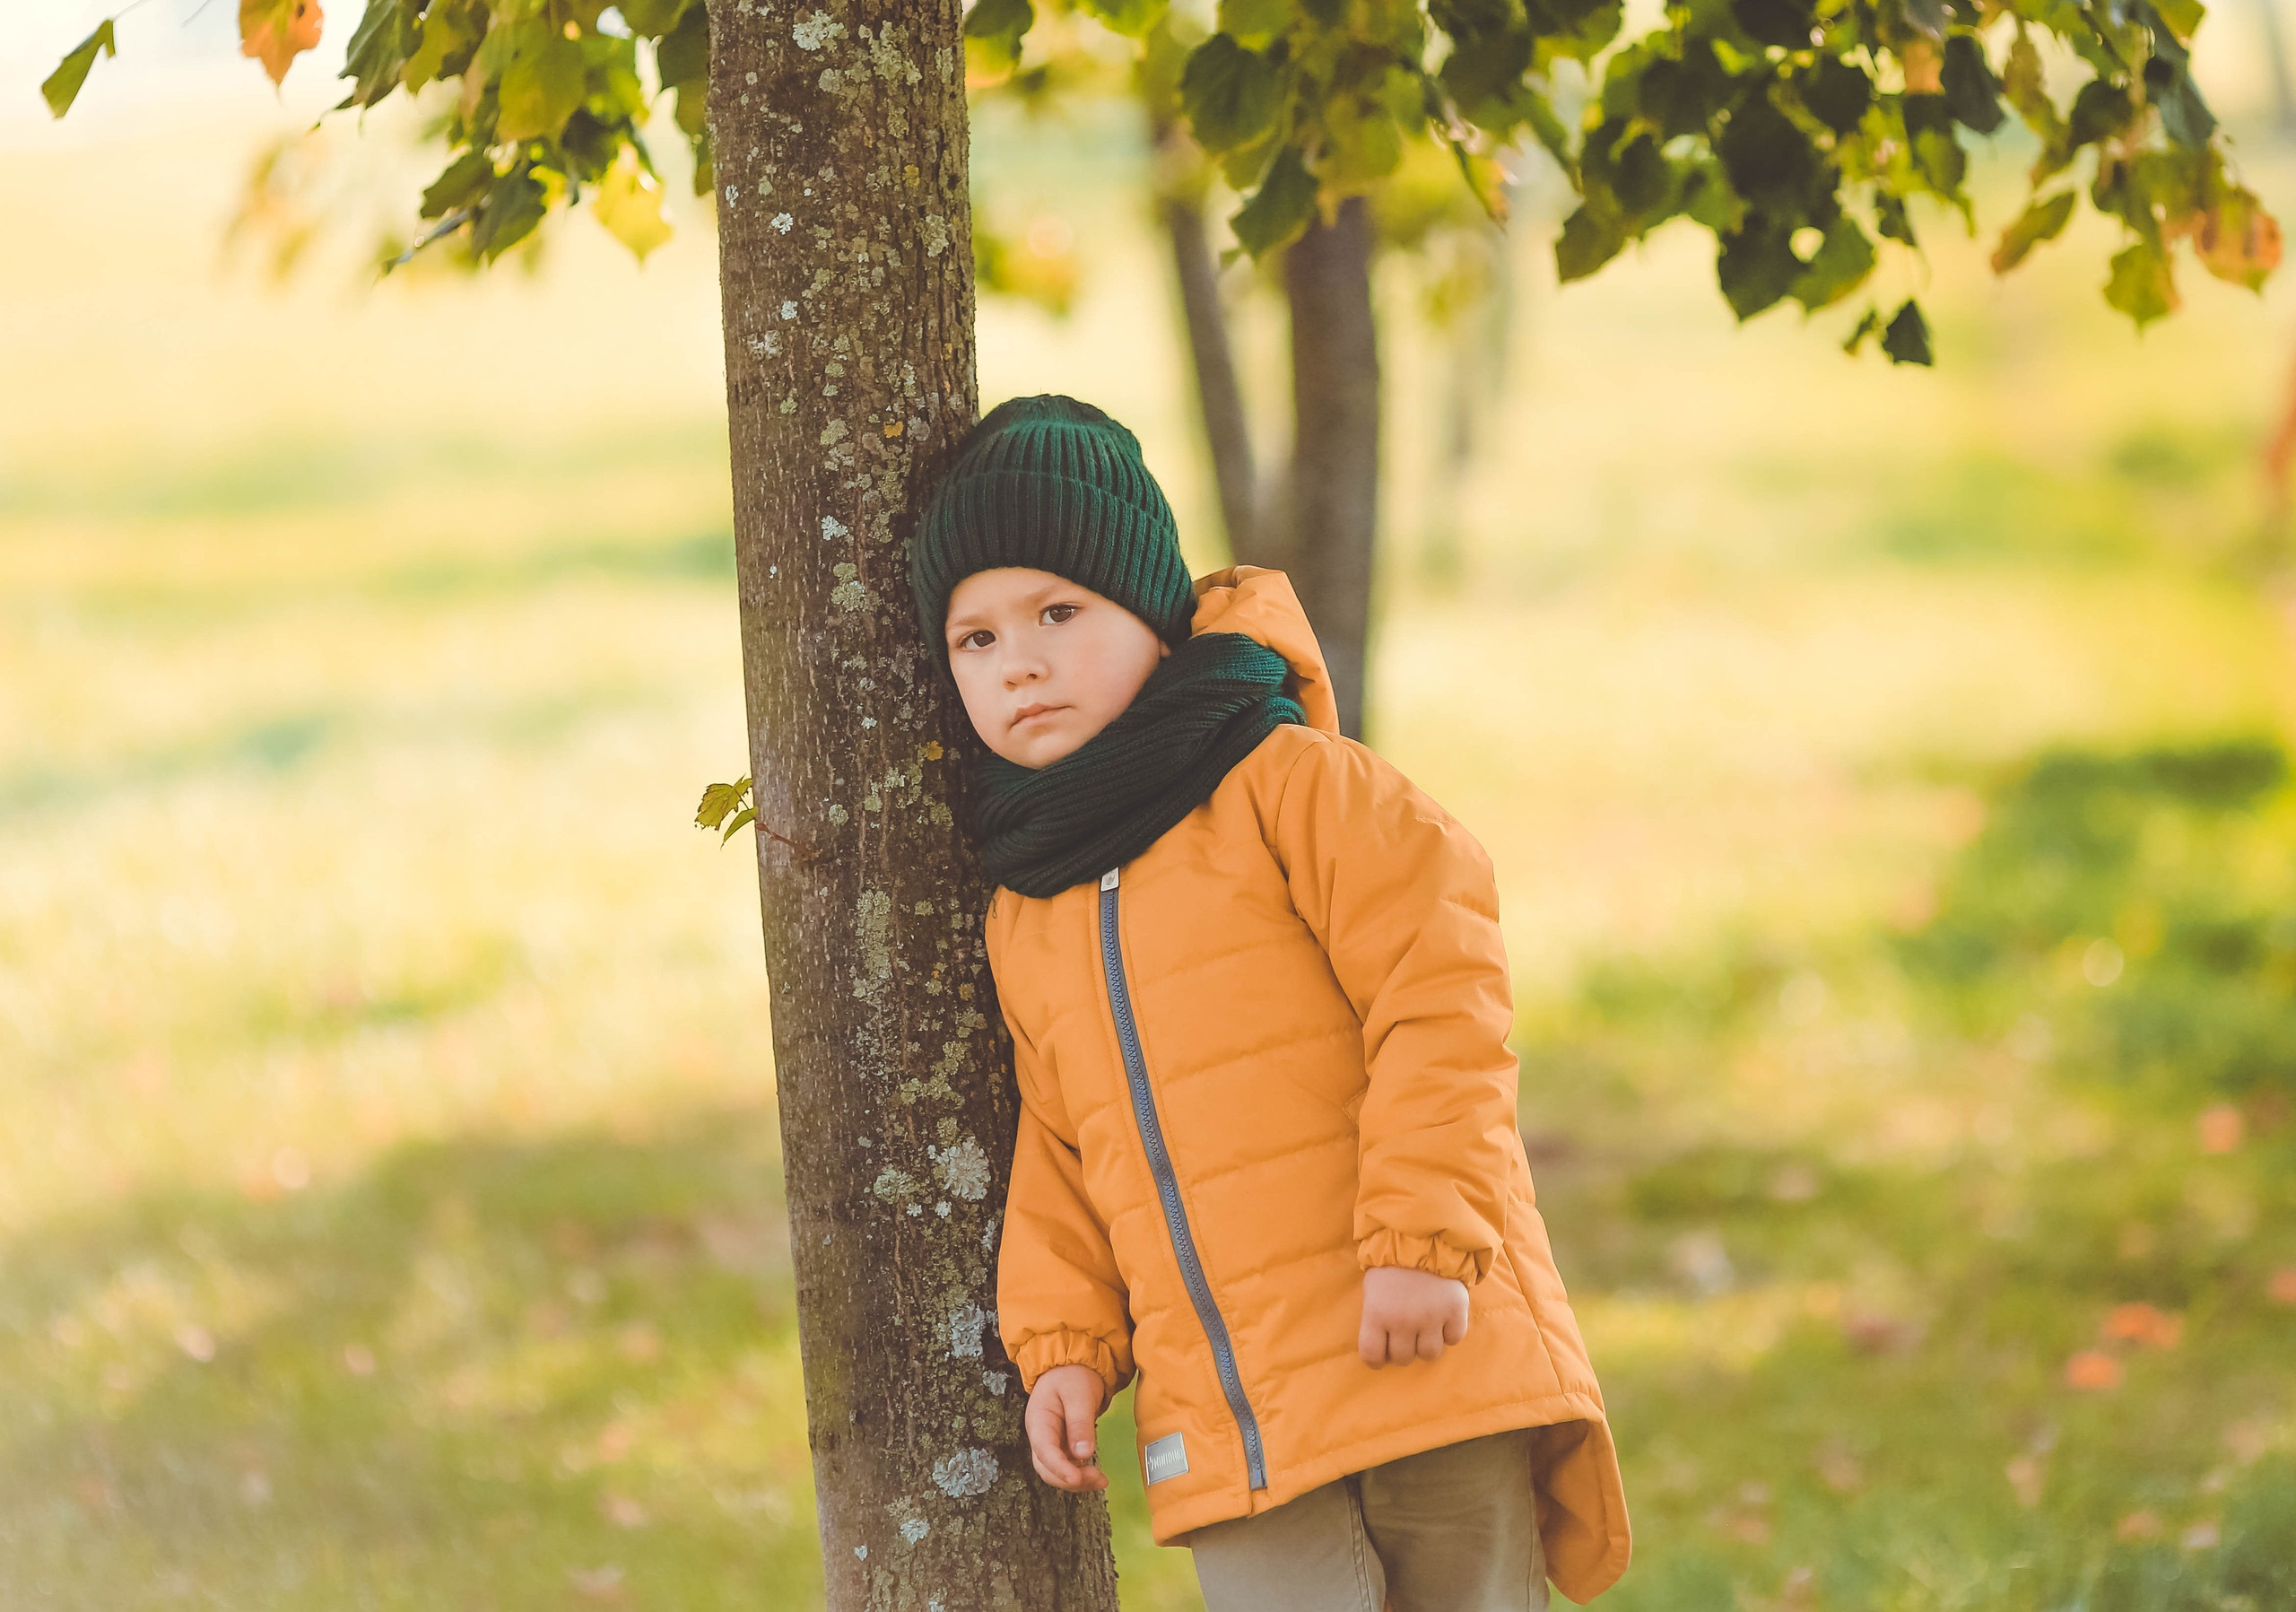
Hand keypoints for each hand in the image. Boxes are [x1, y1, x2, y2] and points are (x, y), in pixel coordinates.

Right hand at [1024, 1364, 1108, 1490]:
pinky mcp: (1062, 1446)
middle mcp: (1040, 1436)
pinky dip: (1081, 1474)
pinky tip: (1096, 1475)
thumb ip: (1080, 1423)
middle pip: (1047, 1468)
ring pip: (1057, 1472)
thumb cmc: (1072, 1375)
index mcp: (1038, 1421)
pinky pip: (1068, 1467)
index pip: (1044, 1451)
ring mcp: (1051, 1443)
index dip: (1059, 1468)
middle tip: (1098, 1478)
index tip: (1076, 1478)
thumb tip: (1084, 1453)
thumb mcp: (1078, 1394)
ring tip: (1101, 1480)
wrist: (1072, 1366)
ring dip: (1077, 1481)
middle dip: (1070, 1479)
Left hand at [1358, 1265, 1470, 1367]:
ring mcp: (1431, 1317)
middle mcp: (1404, 1321)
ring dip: (1426, 1344)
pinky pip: (1454, 1338)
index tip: (1381, 1355)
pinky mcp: (1455, 1311)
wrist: (1424, 1237)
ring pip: (1429, 1354)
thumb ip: (1375, 1318)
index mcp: (1377, 1314)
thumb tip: (1382, 1348)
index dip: (1376, 1360)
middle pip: (1403, 1358)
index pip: (1371, 1356)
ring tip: (1425, 1328)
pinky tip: (1443, 1318)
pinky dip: (1449, 1332)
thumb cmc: (1392, 1265)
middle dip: (1403, 1349)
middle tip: (1405, 1334)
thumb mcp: (1373, 1289)